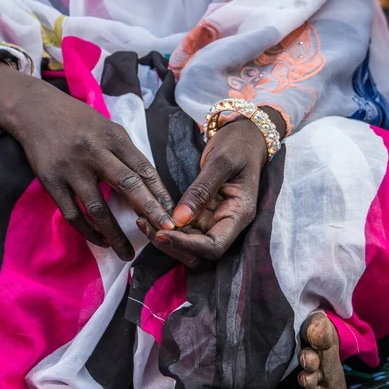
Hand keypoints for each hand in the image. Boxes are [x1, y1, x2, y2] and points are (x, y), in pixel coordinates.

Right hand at [0, 62, 174, 260]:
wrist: (35, 110)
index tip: (172, 215)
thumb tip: (153, 188)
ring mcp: (70, 168)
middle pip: (127, 185)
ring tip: (128, 253)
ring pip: (97, 208)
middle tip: (164, 233)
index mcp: (113, 138)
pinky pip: (72, 214)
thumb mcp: (109, 129)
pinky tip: (101, 241)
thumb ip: (128, 155)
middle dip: (149, 211)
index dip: (160, 194)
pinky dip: (88, 231)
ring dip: (115, 234)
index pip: (143, 169)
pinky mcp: (50, 182)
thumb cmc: (81, 122)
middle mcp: (93, 152)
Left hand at [138, 117, 269, 264]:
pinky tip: (149, 216)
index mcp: (239, 214)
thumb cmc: (239, 145)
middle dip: (172, 245)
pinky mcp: (203, 214)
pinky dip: (167, 228)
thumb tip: (180, 219)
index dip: (188, 246)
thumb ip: (201, 190)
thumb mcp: (221, 161)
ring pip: (189, 244)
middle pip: (199, 252)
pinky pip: (184, 230)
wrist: (245, 136)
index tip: (163, 233)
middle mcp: (228, 223)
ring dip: (166, 238)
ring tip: (143, 221)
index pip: (214, 246)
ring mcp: (215, 220)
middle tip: (147, 226)